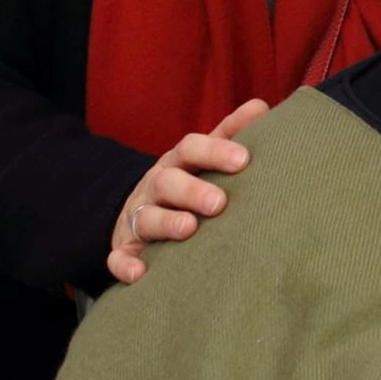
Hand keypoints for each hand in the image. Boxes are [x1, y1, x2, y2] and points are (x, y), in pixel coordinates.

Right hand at [107, 98, 266, 283]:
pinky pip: (118, 256)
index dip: (214, 151)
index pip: (191, 148)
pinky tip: (140, 273)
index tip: (243, 160)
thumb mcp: (203, 156)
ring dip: (166, 222)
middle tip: (219, 202)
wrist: (138, 210)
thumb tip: (262, 106)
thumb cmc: (186, 181)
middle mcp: (155, 187)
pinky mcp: (124, 247)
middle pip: (168, 182)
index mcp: (177, 163)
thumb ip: (230, 133)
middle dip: (192, 190)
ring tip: (189, 228)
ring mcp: (137, 216)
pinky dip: (126, 265)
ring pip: (145, 217)